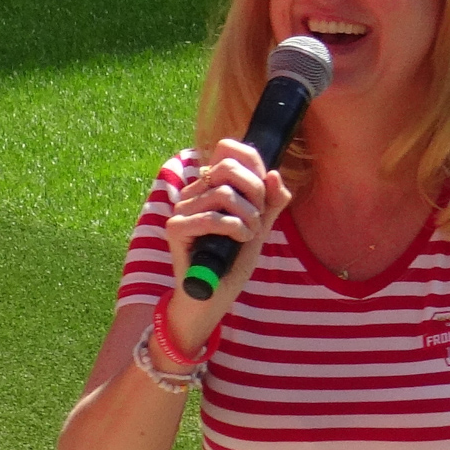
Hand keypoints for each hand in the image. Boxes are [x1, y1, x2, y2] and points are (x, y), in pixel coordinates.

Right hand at [161, 139, 292, 347]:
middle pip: (228, 166)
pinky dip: (235, 228)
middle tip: (259, 218)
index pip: (229, 150)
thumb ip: (270, 203)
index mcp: (208, 187)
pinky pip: (212, 217)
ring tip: (251, 233)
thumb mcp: (258, 228)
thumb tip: (274, 174)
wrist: (212, 299)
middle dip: (255, 191)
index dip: (254, 166)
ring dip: (248, 215)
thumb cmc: (232, 264)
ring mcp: (181, 210)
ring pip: (223, 193)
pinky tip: (242, 240)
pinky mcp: (175, 229)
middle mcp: (192, 194)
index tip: (263, 196)